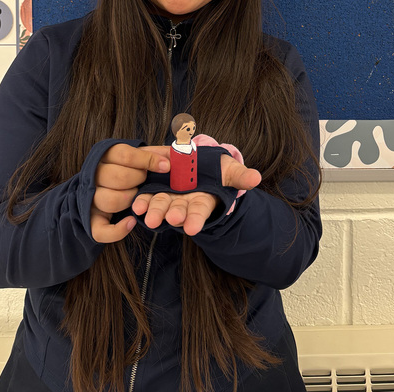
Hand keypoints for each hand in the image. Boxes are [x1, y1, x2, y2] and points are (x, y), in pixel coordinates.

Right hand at [91, 144, 169, 243]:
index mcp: (107, 155)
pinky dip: (117, 230)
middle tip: (147, 181)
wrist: (111, 186)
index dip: (148, 160)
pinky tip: (132, 222)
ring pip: (108, 201)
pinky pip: (99, 230)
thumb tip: (176, 153)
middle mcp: (95, 175)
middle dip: (139, 180)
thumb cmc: (133, 170)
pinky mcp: (92, 220)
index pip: (125, 155)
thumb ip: (156, 153)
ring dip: (129, 200)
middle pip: (117, 177)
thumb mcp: (142, 156)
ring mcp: (91, 199)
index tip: (165, 166)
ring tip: (139, 198)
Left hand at [132, 154, 260, 235]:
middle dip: (173, 216)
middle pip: (178, 212)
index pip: (199, 212)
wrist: (199, 166)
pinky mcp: (155, 190)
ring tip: (148, 217)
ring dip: (154, 212)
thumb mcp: (230, 172)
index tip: (192, 227)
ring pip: (161, 206)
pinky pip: (147, 198)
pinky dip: (141, 202)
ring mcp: (169, 198)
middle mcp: (184, 204)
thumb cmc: (217, 172)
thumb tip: (257, 178)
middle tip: (169, 219)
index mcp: (202, 202)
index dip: (195, 219)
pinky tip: (136, 206)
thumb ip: (241, 176)